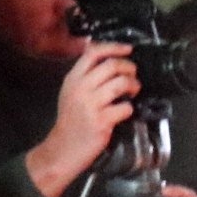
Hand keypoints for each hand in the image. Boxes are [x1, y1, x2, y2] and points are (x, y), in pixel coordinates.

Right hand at [25, 42, 139, 196]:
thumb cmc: (70, 120)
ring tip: (133, 91)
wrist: (63, 149)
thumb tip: (103, 53)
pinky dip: (129, 108)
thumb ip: (84, 74)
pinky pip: (125, 108)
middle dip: (129, 67)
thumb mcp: (70, 92)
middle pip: (111, 65)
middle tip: (133, 75)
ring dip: (133, 85)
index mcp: (73, 79)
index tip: (128, 49)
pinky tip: (125, 112)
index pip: (93, 53)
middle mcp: (81, 88)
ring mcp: (91, 105)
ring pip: (121, 83)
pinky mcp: (102, 121)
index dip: (114, 47)